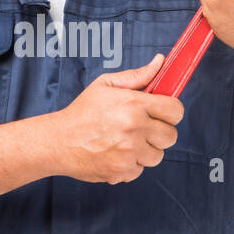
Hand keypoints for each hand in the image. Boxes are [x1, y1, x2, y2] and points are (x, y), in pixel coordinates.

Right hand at [54, 54, 184, 183]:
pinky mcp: (122, 171)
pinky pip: (141, 170)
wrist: (57, 141)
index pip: (175, 110)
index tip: (161, 113)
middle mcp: (134, 128)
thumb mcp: (106, 85)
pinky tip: (116, 154)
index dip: (171, 112)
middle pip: (171, 136)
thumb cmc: (82, 112)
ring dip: (146, 150)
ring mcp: (129, 152)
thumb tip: (160, 62)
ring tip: (126, 142)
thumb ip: (137, 76)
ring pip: (158, 156)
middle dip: (160, 132)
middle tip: (142, 128)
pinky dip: (131, 165)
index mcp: (133, 104)